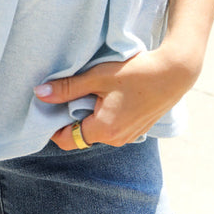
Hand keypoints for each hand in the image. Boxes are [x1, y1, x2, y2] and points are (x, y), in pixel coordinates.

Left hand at [34, 44, 200, 150]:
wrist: (174, 73)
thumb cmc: (136, 73)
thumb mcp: (98, 77)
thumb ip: (67, 88)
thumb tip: (40, 93)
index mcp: (103, 130)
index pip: (67, 139)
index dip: (53, 124)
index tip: (48, 105)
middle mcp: (116, 140)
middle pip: (82, 134)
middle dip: (71, 116)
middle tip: (67, 92)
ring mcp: (128, 136)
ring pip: (97, 130)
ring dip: (89, 114)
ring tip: (88, 90)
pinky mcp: (137, 128)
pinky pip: (112, 126)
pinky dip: (104, 113)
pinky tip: (107, 94)